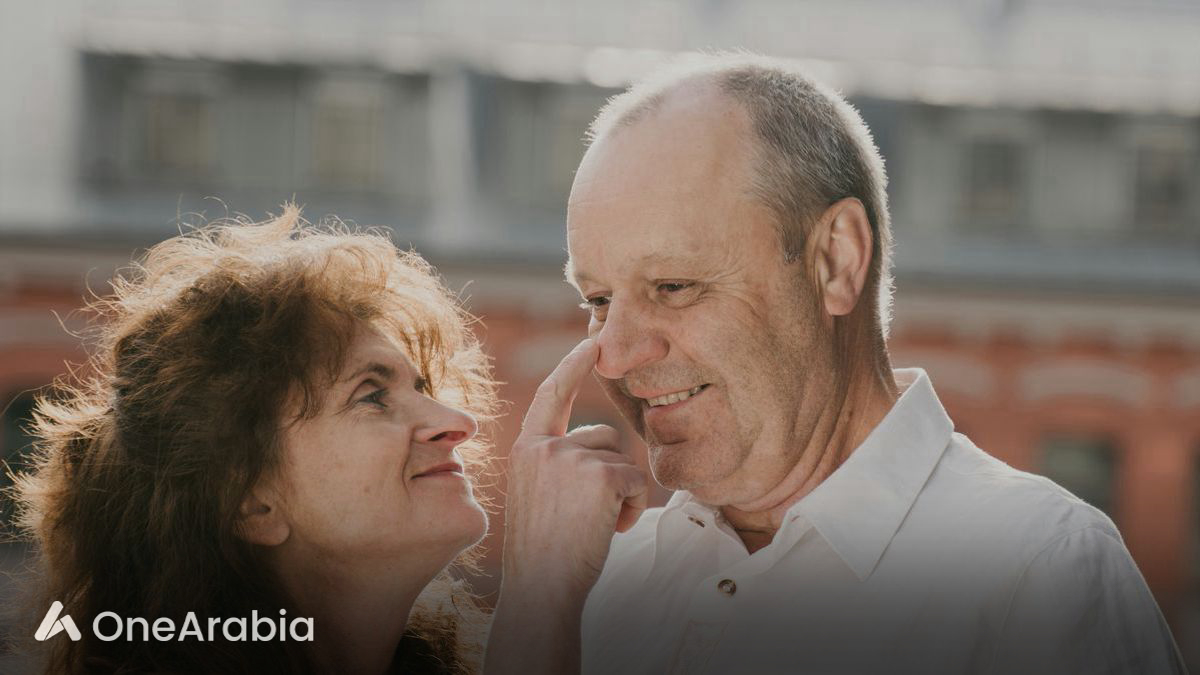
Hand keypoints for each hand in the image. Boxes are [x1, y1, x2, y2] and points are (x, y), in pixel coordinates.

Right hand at [501, 337, 647, 600]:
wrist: (541, 586)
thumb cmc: (542, 552)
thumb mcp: (536, 495)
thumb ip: (556, 463)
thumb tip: (599, 443)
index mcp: (525, 448)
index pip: (553, 394)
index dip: (573, 366)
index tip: (592, 342)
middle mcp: (544, 446)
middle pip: (603, 436)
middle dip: (611, 473)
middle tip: (591, 515)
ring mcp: (570, 458)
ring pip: (623, 459)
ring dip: (623, 492)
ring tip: (600, 524)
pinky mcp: (600, 476)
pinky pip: (637, 480)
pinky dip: (634, 507)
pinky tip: (613, 529)